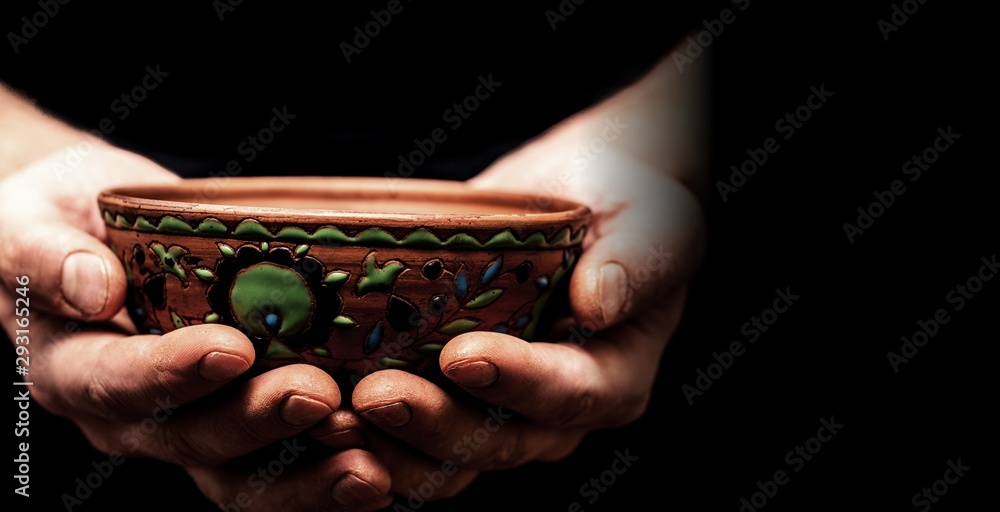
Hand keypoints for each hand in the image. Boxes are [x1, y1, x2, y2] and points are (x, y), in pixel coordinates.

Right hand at [0, 143, 394, 510]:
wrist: (88, 240)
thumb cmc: (58, 221)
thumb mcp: (30, 222)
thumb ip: (45, 255)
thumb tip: (92, 286)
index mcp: (71, 370)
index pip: (117, 383)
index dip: (173, 373)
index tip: (233, 348)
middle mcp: (126, 417)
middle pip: (192, 438)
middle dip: (259, 421)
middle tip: (321, 396)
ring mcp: (182, 429)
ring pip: (240, 474)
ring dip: (305, 474)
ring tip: (369, 465)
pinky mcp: (231, 426)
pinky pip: (276, 467)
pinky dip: (324, 474)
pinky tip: (383, 470)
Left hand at [344, 51, 706, 504]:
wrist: (587, 197)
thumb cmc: (631, 207)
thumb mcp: (655, 222)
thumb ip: (634, 264)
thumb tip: (598, 304)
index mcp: (616, 376)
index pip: (572, 394)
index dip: (518, 382)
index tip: (462, 354)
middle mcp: (559, 411)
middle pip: (501, 441)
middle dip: (436, 422)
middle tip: (374, 394)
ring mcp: (504, 409)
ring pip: (449, 457)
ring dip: (390, 445)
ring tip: (333, 417)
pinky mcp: (456, 397)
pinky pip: (413, 439)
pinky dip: (370, 437)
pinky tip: (324, 415)